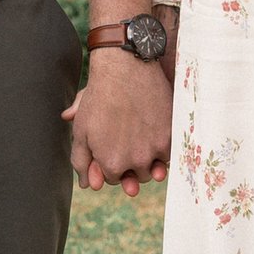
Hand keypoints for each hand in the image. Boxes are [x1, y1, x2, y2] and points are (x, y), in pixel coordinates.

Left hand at [66, 48, 173, 195]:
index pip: (114, 178)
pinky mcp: (171, 136)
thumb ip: (81, 160)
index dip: (111, 164)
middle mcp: (136, 161)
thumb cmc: (99, 98)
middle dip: (131, 165)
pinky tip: (154, 134)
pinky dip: (163, 149)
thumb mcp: (81, 130)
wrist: (126, 69)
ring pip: (156, 168)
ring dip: (150, 160)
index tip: (112, 148)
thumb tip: (87, 184)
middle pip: (137, 176)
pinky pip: (169, 154)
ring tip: (141, 141)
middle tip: (128, 144)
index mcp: (112, 163)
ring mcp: (156, 149)